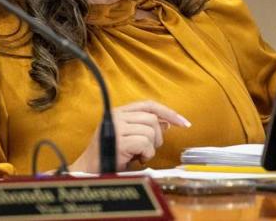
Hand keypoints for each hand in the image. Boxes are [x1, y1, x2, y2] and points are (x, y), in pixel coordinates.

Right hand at [70, 100, 190, 172]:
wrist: (91, 172)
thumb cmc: (111, 156)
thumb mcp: (130, 137)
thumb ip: (145, 127)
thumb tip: (167, 122)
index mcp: (119, 112)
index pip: (149, 105)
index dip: (168, 112)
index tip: (184, 123)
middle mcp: (116, 116)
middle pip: (152, 119)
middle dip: (158, 136)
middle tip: (149, 149)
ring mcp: (116, 127)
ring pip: (150, 131)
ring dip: (150, 147)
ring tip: (139, 155)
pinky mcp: (118, 140)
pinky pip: (145, 143)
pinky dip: (146, 153)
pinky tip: (137, 159)